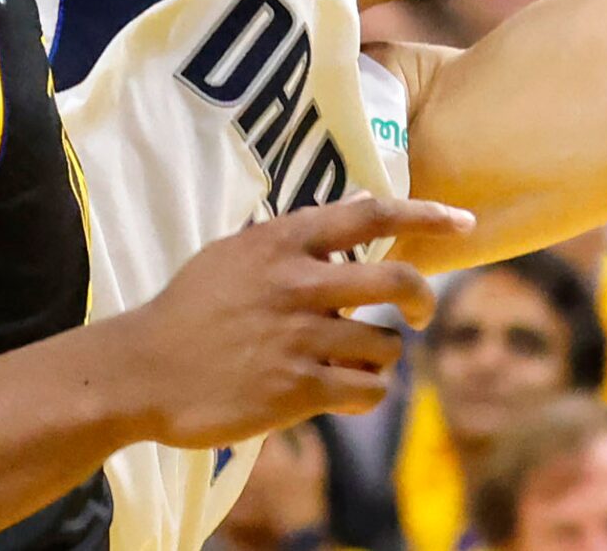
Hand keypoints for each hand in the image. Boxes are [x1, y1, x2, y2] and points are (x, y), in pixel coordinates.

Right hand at [108, 195, 471, 447]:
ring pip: (384, 346)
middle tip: (418, 311)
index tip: (460, 221)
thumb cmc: (189, 309)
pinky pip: (365, 391)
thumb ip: (288, 241)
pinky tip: (344, 389)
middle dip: (420, 300)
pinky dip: (365, 391)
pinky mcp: (298, 390)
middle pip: (395, 283)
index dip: (423, 215)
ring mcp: (299, 338)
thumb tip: (346, 223)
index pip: (368, 215)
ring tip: (355, 359)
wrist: (145, 369)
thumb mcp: (233, 254)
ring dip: (381, 355)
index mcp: (281, 242)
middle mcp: (296, 283)